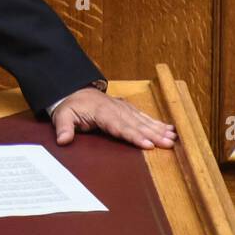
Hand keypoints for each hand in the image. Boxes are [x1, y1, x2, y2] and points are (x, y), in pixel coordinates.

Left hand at [51, 87, 176, 149]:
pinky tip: (169, 129)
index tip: (147, 144)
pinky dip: (157, 122)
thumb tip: (63, 140)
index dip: (133, 136)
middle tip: (168, 144)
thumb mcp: (62, 115)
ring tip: (173, 138)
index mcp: (101, 112)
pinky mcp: (127, 108)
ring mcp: (123, 108)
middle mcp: (115, 109)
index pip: (119, 126)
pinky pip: (143, 116)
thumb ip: (63, 127)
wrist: (74, 91)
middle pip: (135, 124)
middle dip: (152, 134)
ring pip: (142, 119)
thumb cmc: (70, 106)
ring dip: (158, 128)